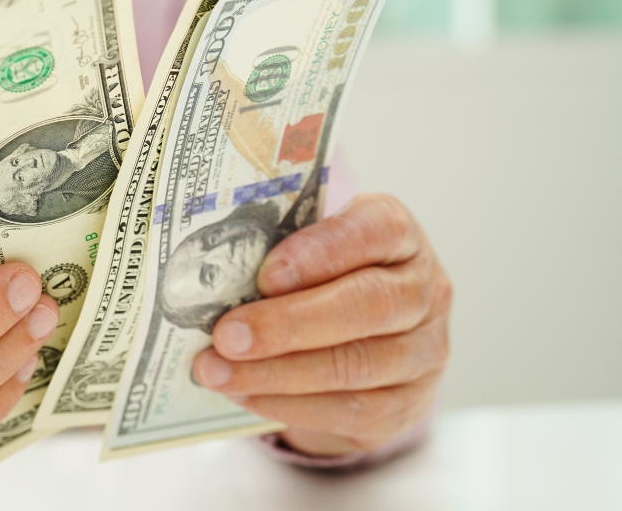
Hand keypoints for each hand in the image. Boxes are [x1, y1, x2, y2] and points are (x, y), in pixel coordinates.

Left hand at [192, 194, 451, 455]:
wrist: (370, 340)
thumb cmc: (324, 280)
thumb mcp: (309, 249)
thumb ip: (278, 253)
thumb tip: (216, 280)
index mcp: (396, 233)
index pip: (374, 231)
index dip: (320, 252)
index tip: (265, 274)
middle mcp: (423, 288)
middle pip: (368, 305)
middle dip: (288, 324)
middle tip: (226, 336)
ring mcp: (423, 350)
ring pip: (355, 365)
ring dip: (276, 372)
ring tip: (217, 371)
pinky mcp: (407, 404)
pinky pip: (351, 409)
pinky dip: (290, 405)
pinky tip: (245, 395)